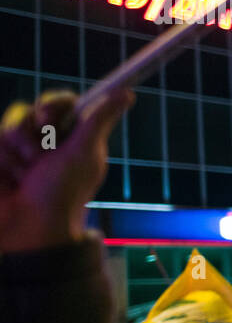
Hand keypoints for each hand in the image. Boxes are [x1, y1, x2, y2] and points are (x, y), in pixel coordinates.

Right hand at [0, 88, 133, 253]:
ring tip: (27, 176)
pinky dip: (4, 162)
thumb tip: (128, 94)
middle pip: (32, 111)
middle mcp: (49, 140)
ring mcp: (22, 149)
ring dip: (18, 152)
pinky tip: (12, 181)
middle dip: (34, 134)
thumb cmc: (63, 193)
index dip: (54, 105)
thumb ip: (100, 120)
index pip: (62, 103)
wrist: (28, 228)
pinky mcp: (1, 157)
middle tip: (40, 157)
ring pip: (11, 125)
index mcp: (75, 136)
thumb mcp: (85, 154)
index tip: (49, 119)